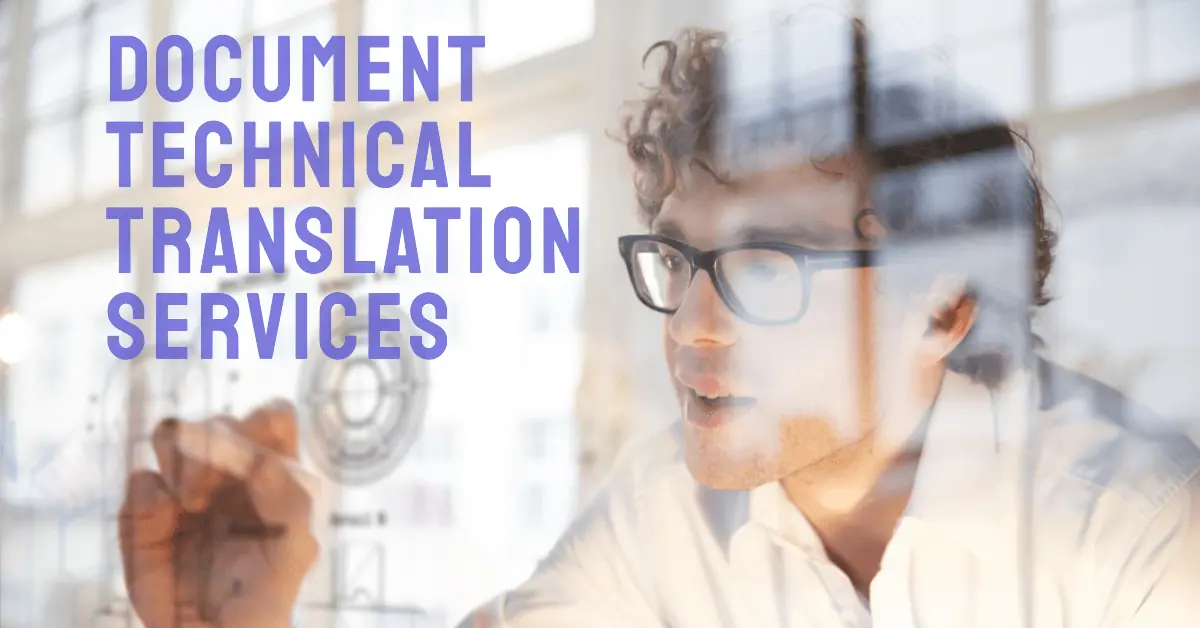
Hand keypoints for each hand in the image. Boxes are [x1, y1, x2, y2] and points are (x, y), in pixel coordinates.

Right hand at [119, 400, 321, 627]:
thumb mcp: (295, 547)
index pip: (270, 418)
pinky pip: (141, 480)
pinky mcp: (144, 509)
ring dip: (183, 459)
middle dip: (217, 445)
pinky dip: (153, 497)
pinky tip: (169, 524)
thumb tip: (260, 461)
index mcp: (272, 468)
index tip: (255, 460)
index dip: (261, 425)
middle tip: (220, 488)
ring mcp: (183, 483)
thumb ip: (289, 499)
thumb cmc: (267, 590)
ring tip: (194, 502)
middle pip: (219, 421)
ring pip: (172, 434)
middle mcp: (227, 467)